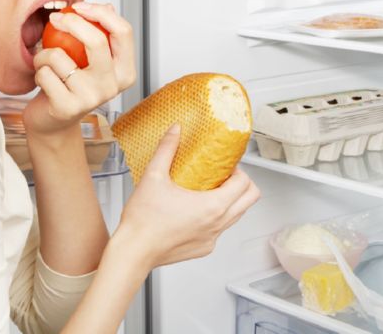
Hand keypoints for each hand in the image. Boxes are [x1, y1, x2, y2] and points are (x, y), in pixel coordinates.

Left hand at [25, 2, 136, 136]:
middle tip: (55, 18)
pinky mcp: (68, 107)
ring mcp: (91, 98)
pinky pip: (45, 73)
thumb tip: (108, 6)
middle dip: (71, 22)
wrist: (53, 121)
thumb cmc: (71, 85)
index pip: (123, 31)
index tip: (79, 7)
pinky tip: (42, 79)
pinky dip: (38, 71)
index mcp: (125, 71)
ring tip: (44, 61)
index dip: (100, 12)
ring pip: (60, 57)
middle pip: (97, 41)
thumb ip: (100, 32)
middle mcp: (112, 86)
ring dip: (44, 53)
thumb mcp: (88, 57)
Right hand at [113, 124, 260, 267]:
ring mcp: (211, 239)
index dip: (239, 171)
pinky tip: (194, 210)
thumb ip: (167, 149)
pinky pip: (219, 230)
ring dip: (229, 201)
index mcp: (212, 207)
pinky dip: (214, 218)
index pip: (245, 185)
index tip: (224, 166)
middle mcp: (216, 225)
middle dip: (242, 185)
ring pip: (235, 216)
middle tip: (224, 176)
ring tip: (208, 191)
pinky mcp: (203, 248)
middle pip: (249, 201)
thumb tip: (175, 131)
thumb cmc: (143, 220)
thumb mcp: (154, 176)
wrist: (133, 251)